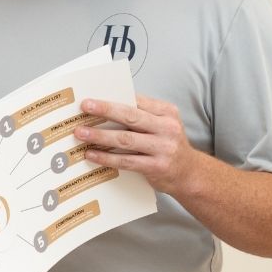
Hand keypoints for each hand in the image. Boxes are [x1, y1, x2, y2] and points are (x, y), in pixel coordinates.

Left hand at [78, 95, 210, 196]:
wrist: (190, 173)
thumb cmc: (168, 145)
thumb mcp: (162, 124)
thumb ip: (141, 115)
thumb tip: (105, 107)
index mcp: (167, 112)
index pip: (137, 101)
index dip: (113, 98)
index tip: (92, 98)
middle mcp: (167, 128)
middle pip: (130, 116)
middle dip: (105, 110)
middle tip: (84, 107)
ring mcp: (163, 148)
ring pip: (126, 139)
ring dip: (100, 136)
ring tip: (81, 133)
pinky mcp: (157, 167)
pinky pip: (126, 161)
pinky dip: (106, 157)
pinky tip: (91, 154)